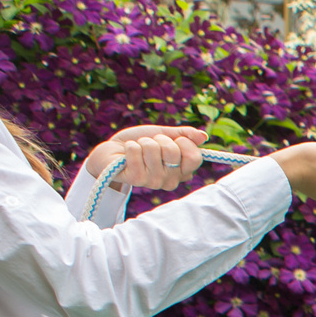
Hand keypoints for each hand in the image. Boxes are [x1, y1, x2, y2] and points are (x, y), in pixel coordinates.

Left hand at [83, 125, 205, 192]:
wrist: (112, 151)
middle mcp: (171, 180)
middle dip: (159, 140)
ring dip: (142, 142)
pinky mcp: (137, 180)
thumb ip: (183, 135)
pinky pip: (136, 152)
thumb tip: (203, 136)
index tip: (172, 140)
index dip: (183, 142)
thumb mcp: (163, 134)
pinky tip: (126, 154)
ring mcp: (154, 182)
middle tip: (150, 145)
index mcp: (182, 171)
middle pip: (173, 152)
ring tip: (137, 149)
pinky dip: (130, 146)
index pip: (195, 157)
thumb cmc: (139, 143)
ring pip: (153, 149)